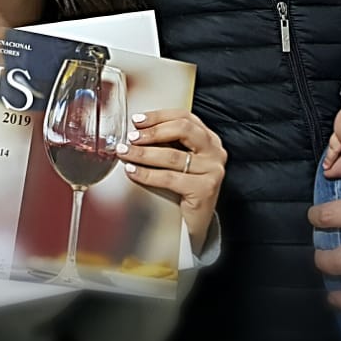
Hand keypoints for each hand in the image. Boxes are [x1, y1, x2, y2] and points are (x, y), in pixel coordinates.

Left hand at [116, 109, 225, 253]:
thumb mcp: (177, 160)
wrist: (193, 224)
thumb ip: (165, 142)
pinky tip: (132, 172)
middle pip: (183, 130)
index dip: (159, 116)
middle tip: (131, 137)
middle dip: (152, 132)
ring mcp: (213, 170)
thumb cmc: (182, 188)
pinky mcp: (206, 189)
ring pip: (173, 155)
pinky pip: (170, 178)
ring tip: (125, 153)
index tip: (136, 120)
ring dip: (144, 153)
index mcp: (209, 138)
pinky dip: (147, 174)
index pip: (185, 117)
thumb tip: (135, 128)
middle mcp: (215, 151)